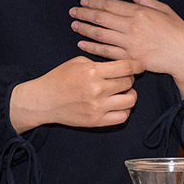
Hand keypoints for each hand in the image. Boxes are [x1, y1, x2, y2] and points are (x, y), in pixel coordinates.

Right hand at [9, 55, 141, 132]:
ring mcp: (98, 107)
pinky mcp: (96, 121)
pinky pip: (122, 117)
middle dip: (130, 78)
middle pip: (129, 82)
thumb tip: (120, 65)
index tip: (140, 65)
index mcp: (93, 71)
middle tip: (125, 78)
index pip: (126, 67)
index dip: (137, 65)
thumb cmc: (59, 78)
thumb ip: (99, 62)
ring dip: (130, 95)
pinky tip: (118, 104)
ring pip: (130, 100)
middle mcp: (97, 89)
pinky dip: (125, 110)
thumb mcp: (78, 62)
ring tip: (123, 92)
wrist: (43, 101)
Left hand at [71, 0, 183, 97]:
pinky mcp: (129, 58)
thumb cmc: (177, 32)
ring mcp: (129, 43)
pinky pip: (106, 52)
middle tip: (73, 11)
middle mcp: (132, 27)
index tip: (84, 1)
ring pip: (100, 34)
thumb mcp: (164, 9)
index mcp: (140, 12)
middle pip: (101, 18)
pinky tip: (82, 43)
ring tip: (74, 25)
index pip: (110, 5)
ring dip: (84, 29)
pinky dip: (92, 47)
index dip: (94, 2)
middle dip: (84, 14)